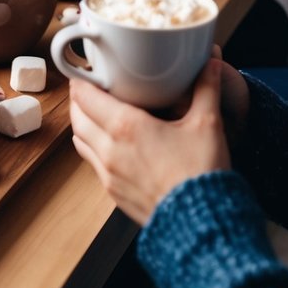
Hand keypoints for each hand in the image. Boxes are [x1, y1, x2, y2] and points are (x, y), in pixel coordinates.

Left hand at [69, 58, 230, 225]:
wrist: (202, 226)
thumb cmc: (202, 174)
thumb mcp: (207, 124)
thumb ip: (206, 88)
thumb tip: (210, 61)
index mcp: (126, 127)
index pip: (84, 96)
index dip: (80, 80)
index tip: (85, 70)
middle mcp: (109, 150)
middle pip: (77, 116)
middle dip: (79, 99)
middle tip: (91, 87)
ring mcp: (108, 174)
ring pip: (81, 140)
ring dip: (83, 123)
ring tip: (97, 112)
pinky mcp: (114, 193)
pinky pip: (92, 163)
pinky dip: (93, 146)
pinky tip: (111, 143)